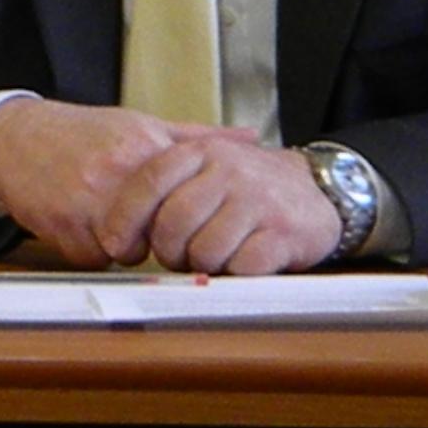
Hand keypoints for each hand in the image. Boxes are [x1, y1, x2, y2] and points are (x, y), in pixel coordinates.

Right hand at [0, 97, 247, 267]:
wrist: (14, 136)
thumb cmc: (79, 132)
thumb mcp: (138, 124)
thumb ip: (195, 137)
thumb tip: (250, 136)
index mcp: (141, 149)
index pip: (185, 198)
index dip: (188, 216)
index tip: (186, 219)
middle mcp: (115, 174)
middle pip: (158, 230)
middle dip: (154, 235)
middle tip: (144, 225)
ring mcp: (85, 201)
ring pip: (124, 250)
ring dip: (120, 245)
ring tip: (108, 221)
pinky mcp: (60, 225)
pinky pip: (90, 258)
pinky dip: (88, 251)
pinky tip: (80, 226)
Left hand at [97, 136, 340, 273]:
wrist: (318, 191)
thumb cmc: (246, 187)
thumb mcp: (205, 167)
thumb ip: (162, 183)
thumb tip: (109, 218)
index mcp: (201, 154)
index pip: (149, 182)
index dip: (125, 218)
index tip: (115, 244)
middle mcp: (228, 171)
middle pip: (173, 222)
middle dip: (166, 249)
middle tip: (173, 256)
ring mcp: (258, 201)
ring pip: (205, 249)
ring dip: (201, 265)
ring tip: (209, 258)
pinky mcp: (284, 233)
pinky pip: (241, 266)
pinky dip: (233, 273)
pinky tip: (238, 263)